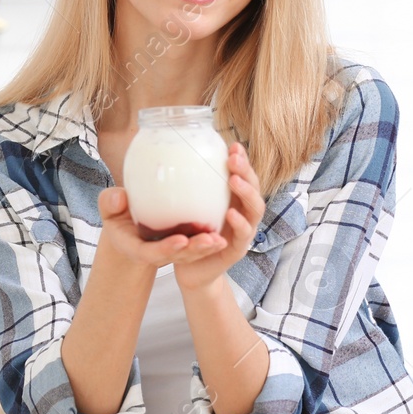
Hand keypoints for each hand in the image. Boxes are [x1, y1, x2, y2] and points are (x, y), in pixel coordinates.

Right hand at [97, 186, 227, 275]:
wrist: (129, 225)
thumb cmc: (118, 215)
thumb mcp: (109, 210)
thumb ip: (110, 204)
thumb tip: (119, 197)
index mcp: (138, 248)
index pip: (151, 253)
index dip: (166, 249)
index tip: (181, 240)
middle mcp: (157, 253)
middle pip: (178, 256)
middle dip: (195, 250)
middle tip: (211, 241)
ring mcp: (172, 250)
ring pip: (192, 253)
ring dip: (207, 248)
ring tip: (221, 240)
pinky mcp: (184, 244)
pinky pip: (199, 244)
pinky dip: (212, 240)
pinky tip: (226, 227)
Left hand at [173, 142, 263, 294]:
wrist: (188, 269)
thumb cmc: (187, 235)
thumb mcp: (183, 208)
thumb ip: (178, 187)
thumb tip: (158, 159)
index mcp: (231, 199)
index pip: (242, 175)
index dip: (241, 160)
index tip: (232, 144)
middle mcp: (242, 212)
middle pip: (253, 188)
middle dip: (246, 172)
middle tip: (234, 159)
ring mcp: (243, 231)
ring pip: (254, 209)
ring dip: (247, 193)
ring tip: (234, 180)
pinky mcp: (237, 250)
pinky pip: (243, 235)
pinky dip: (240, 224)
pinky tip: (230, 213)